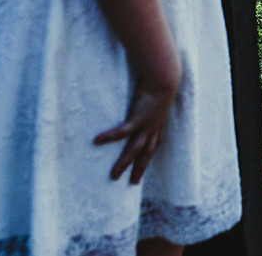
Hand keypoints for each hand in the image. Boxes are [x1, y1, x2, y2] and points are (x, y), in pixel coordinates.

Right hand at [94, 68, 180, 183]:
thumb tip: (143, 97)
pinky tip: (97, 141)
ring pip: (135, 149)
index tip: (144, 165)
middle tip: (133, 183)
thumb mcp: (157, 96)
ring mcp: (146, 126)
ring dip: (124, 164)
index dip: (149, 156)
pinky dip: (110, 137)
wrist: (164, 78)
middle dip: (140, 169)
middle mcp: (154, 128)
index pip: (154, 145)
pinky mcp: (137, 119)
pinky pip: (122, 131)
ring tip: (113, 175)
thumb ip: (149, 100)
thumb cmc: (160, 84)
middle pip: (146, 154)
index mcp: (159, 124)